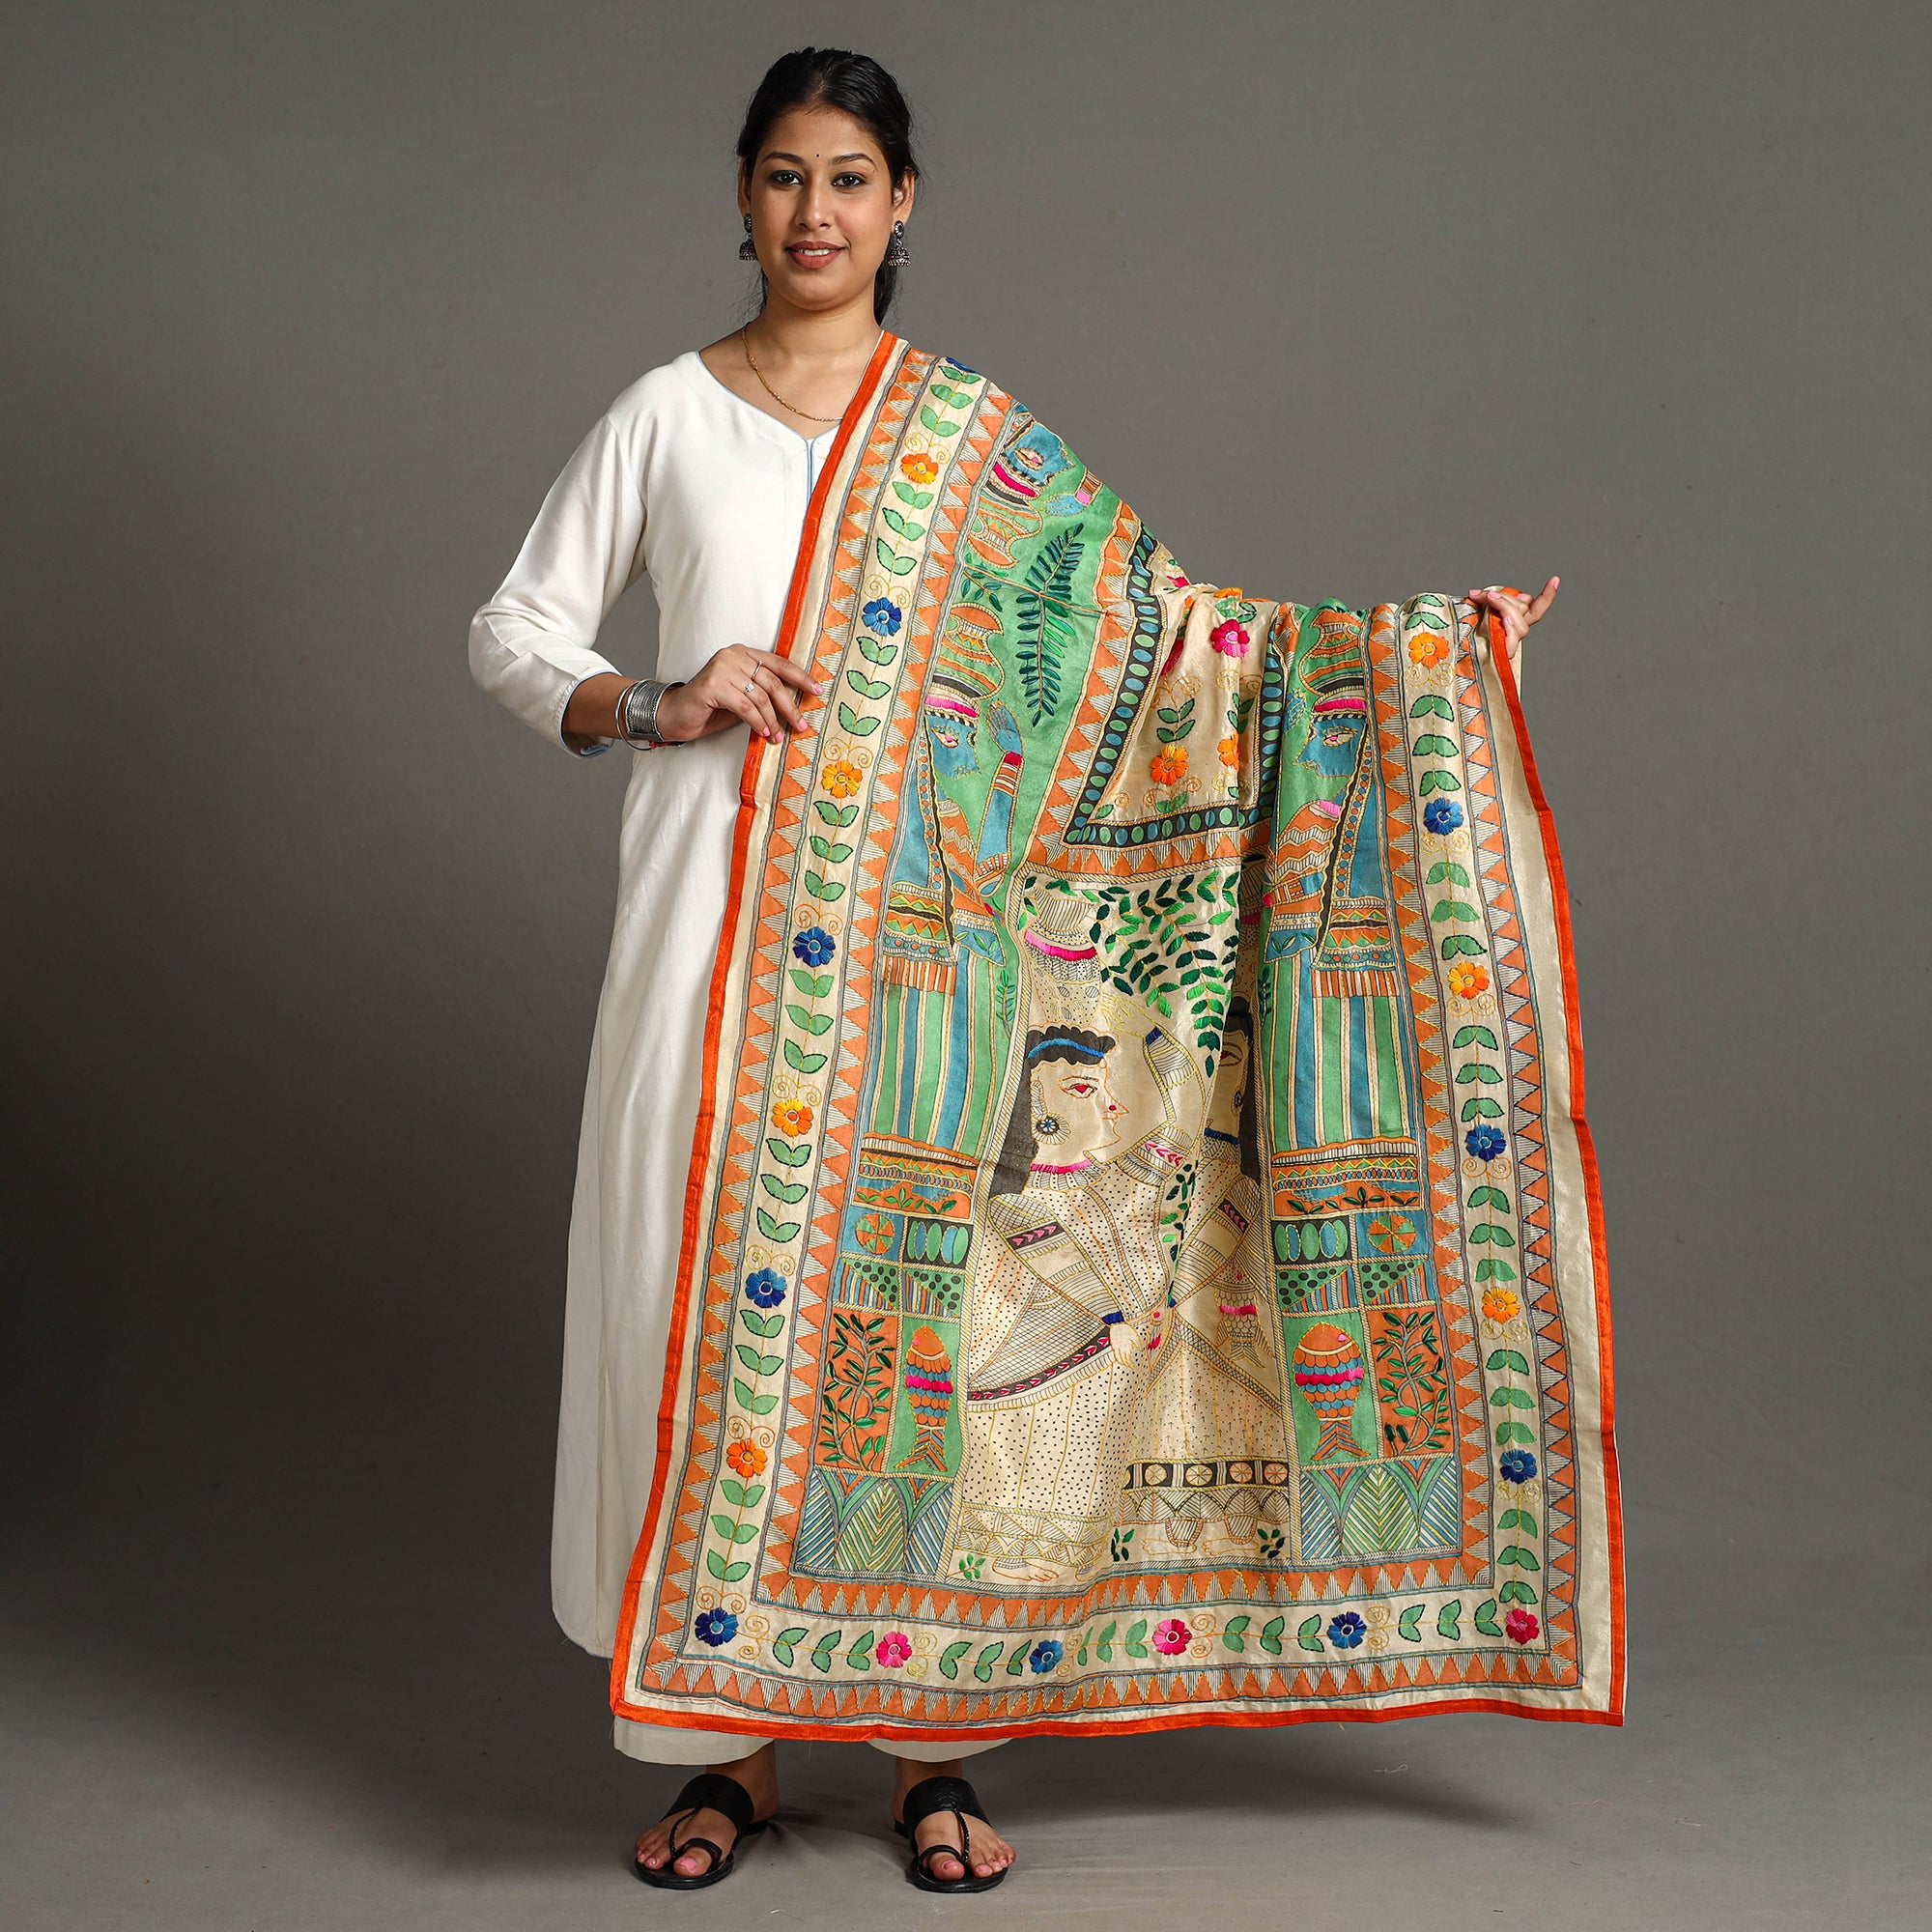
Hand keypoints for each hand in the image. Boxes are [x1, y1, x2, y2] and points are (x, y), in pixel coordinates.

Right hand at [656, 643, 824, 742]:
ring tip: (778, 736)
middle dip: (790, 706)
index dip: (800, 677)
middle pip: (772, 682)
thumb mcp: (743, 698)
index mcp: (743, 653)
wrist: (676, 715)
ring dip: (773, 720)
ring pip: (760, 697)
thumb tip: (794, 707)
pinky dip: (758, 722)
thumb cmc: (712, 708)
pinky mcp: (713, 685)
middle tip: (802, 725)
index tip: (818, 691)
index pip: (779, 663)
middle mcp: (733, 655)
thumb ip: (763, 694)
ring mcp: (722, 668)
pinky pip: (745, 707)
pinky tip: (763, 733)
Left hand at [1466, 577, 1558, 687]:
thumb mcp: (1477, 610)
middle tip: (1481, 594)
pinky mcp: (1503, 653)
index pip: (1535, 609)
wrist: (1448, 655)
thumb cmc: (1459, 633)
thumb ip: (1496, 603)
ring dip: (1504, 606)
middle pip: (1524, 609)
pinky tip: (1502, 614)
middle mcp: (1514, 633)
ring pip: (1520, 620)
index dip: (1547, 597)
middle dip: (1505, 597)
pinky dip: (1509, 621)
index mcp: (1511, 623)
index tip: (1555, 579)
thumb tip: (1512, 596)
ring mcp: (1509, 643)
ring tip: (1485, 599)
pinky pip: (1514, 636)